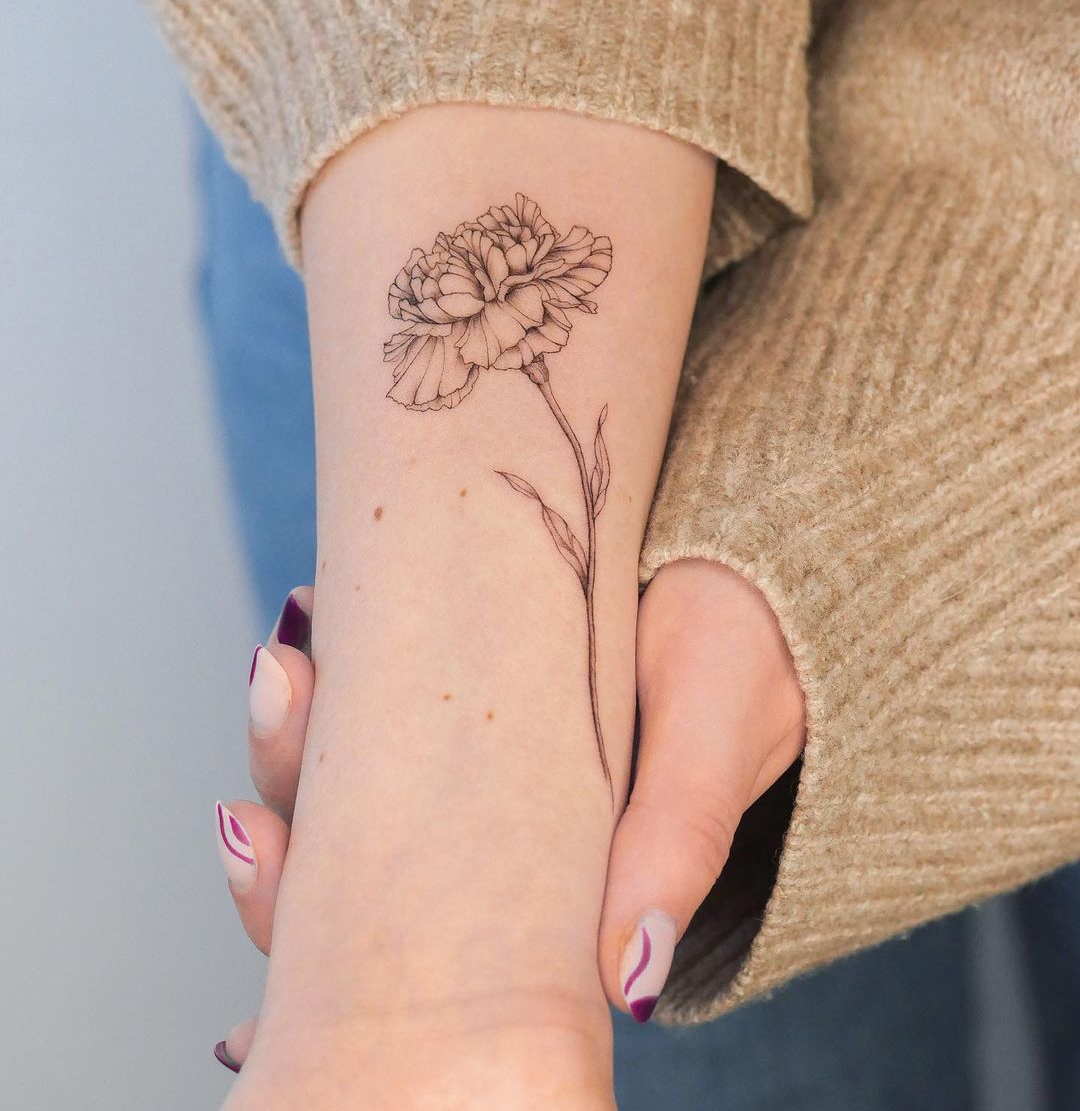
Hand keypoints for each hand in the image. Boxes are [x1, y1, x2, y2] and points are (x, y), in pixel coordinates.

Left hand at [214, 561, 804, 1066]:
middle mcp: (490, 830)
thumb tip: (626, 977)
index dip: (311, 917)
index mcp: (542, 884)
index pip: (405, 933)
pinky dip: (335, 654)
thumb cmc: (749, 663)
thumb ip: (677, 843)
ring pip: (349, 767)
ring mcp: (472, 748)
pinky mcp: (466, 671)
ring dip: (296, 729)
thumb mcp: (714, 743)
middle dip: (288, 808)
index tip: (256, 854)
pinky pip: (380, 674)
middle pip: (349, 855)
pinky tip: (303, 612)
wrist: (764, 573)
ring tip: (279, 667)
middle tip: (269, 732)